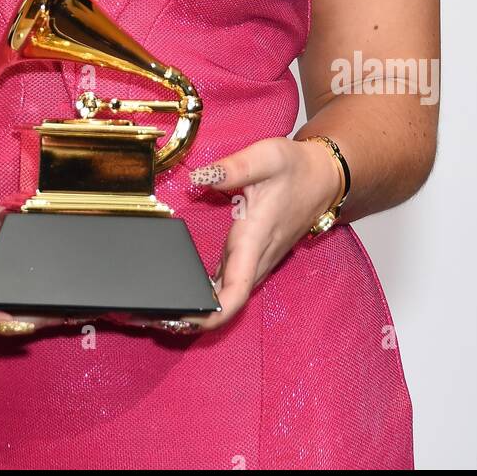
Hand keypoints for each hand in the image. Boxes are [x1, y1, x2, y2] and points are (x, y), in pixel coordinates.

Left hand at [106, 136, 343, 335]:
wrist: (325, 178)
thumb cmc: (296, 169)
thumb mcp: (267, 157)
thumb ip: (232, 167)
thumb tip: (199, 177)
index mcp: (255, 238)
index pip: (236, 289)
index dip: (213, 313)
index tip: (184, 319)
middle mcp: (257, 257)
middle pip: (228, 301)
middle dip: (194, 316)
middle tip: (151, 316)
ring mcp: (257, 260)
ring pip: (229, 295)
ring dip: (201, 308)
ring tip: (160, 309)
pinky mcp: (255, 257)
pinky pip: (232, 284)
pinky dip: (210, 295)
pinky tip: (188, 294)